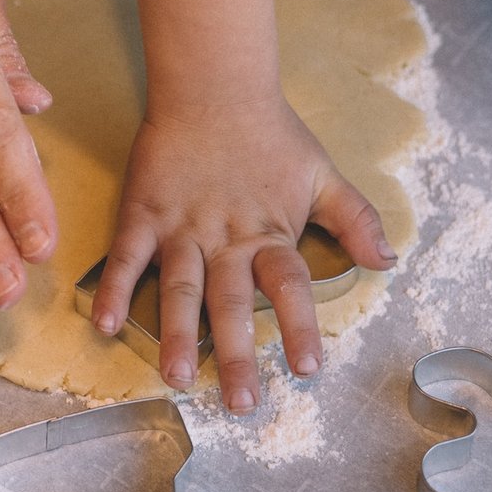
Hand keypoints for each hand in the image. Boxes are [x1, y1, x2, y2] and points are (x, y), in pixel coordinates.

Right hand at [87, 97, 396, 413]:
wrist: (213, 88)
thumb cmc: (270, 135)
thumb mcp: (322, 174)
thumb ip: (355, 219)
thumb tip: (388, 261)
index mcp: (269, 232)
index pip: (288, 286)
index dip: (298, 326)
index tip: (306, 368)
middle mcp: (224, 239)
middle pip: (230, 303)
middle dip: (235, 354)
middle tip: (240, 402)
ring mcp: (180, 229)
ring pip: (179, 289)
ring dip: (177, 335)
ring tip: (176, 378)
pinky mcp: (143, 215)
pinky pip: (125, 257)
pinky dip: (112, 289)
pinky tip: (102, 324)